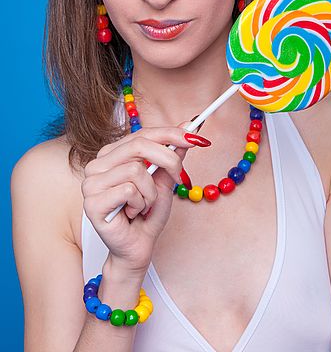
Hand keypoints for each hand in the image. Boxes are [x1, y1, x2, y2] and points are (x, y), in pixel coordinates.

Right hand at [81, 122, 209, 273]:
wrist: (138, 247)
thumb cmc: (148, 213)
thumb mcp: (165, 179)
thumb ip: (173, 153)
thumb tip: (190, 125)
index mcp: (113, 154)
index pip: (143, 133)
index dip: (171, 133)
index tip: (196, 138)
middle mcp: (98, 164)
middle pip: (140, 145)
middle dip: (169, 160)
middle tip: (179, 178)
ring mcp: (91, 183)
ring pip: (136, 170)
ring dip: (151, 192)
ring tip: (145, 205)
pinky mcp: (92, 202)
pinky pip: (129, 190)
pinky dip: (140, 203)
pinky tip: (133, 213)